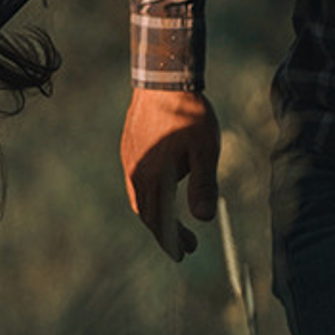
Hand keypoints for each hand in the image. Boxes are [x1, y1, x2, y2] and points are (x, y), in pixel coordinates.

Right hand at [121, 88, 220, 259]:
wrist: (162, 80)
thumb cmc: (188, 114)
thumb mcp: (205, 150)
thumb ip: (203, 185)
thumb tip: (205, 219)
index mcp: (153, 177)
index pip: (157, 220)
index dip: (171, 240)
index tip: (186, 254)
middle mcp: (136, 172)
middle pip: (146, 213)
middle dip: (166, 232)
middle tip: (187, 246)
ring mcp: (130, 160)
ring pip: (139, 198)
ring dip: (156, 214)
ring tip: (174, 223)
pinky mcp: (129, 149)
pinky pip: (136, 181)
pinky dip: (150, 196)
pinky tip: (164, 191)